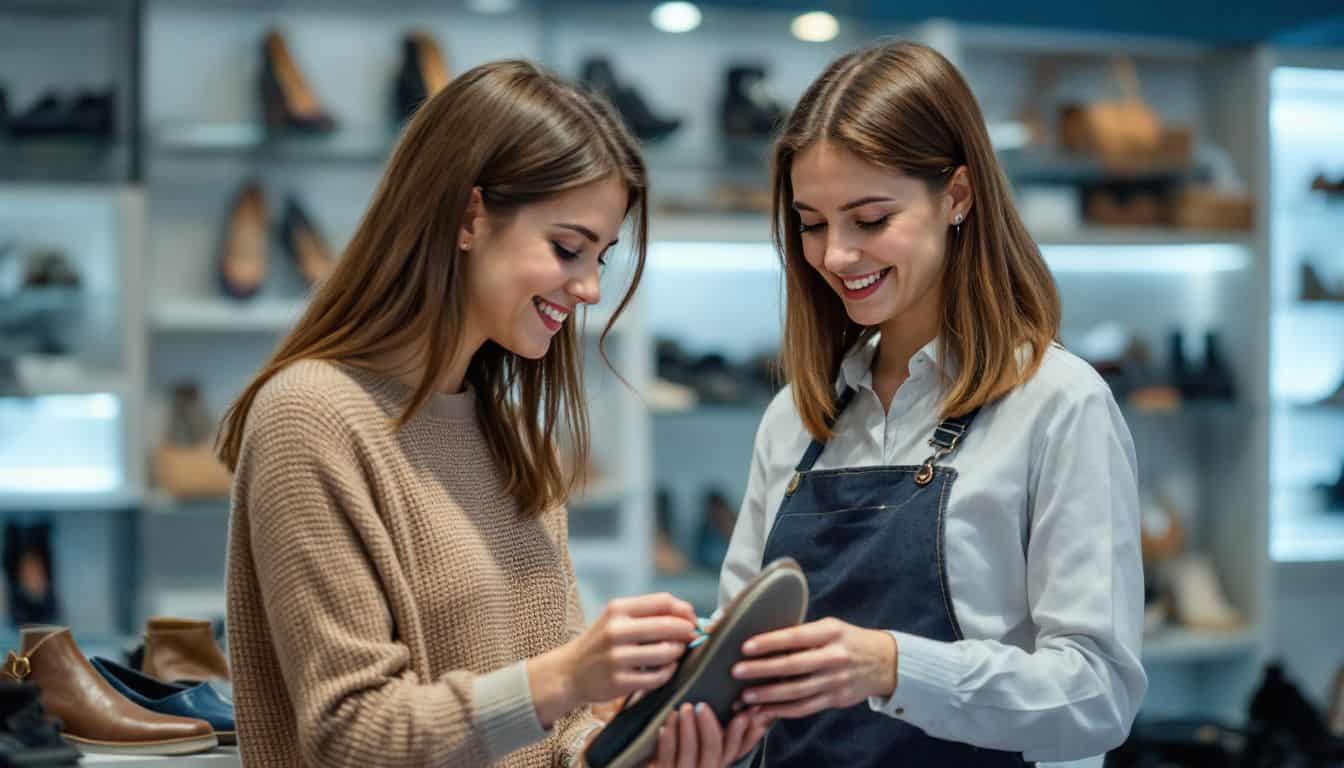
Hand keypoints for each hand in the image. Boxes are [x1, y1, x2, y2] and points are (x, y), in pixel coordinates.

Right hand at [530, 593, 696, 726]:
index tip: (692, 619)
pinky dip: (668, 672)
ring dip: (678, 653)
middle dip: (687, 632)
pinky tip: (665, 669)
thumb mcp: (616, 619)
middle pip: (668, 626)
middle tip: (691, 637)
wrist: (569, 672)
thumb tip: (689, 616)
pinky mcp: (619, 682)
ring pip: (666, 653)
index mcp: (618, 609)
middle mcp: (616, 630)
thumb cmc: (601, 643)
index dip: (685, 611)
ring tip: (675, 653)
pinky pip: (658, 677)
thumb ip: (648, 614)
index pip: (663, 601)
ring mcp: (617, 658)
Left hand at [648, 702, 770, 767]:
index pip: (734, 750)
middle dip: (709, 726)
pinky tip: (665, 725)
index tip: (743, 715)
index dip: (741, 734)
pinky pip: (667, 756)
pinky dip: (668, 739)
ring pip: (690, 750)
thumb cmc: (680, 753)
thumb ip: (724, 735)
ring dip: (687, 727)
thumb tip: (746, 713)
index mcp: (716, 763)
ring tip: (684, 708)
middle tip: (702, 706)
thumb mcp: (705, 747)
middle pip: (712, 750)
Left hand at [730, 617, 896, 719]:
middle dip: (762, 670)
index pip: (795, 637)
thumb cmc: (848, 640)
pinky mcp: (836, 700)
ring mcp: (836, 681)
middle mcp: (834, 657)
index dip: (769, 642)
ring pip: (797, 692)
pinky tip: (766, 710)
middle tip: (737, 671)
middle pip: (793, 666)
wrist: (884, 662)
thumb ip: (803, 634)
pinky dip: (783, 710)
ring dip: (768, 695)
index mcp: (830, 633)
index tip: (746, 647)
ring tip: (746, 695)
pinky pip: (805, 708)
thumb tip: (765, 641)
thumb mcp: (830, 627)